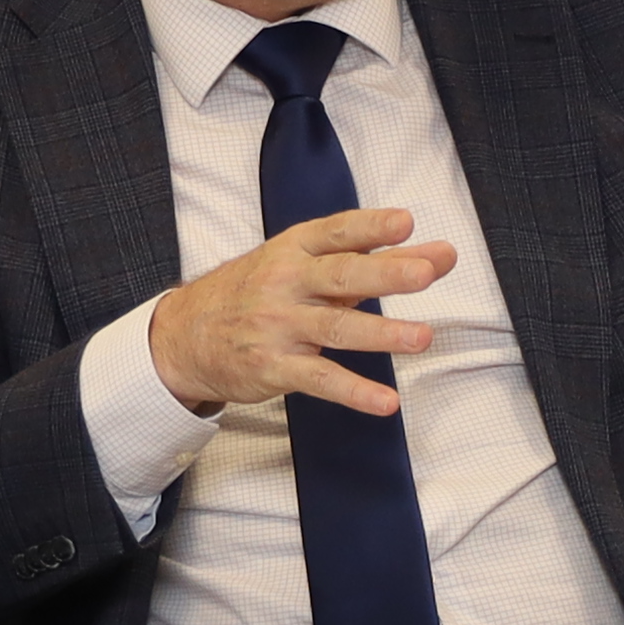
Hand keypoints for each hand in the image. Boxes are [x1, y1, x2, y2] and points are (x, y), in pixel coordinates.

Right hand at [146, 205, 453, 420]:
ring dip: (381, 333)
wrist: (184, 336)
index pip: (337, 232)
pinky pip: (320, 379)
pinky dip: (354, 392)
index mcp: (293, 249)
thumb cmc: (254, 293)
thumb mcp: (301, 264)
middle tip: (425, 273)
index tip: (406, 223)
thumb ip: (374, 259)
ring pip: (336, 328)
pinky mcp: (274, 367)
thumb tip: (439, 254)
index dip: (371, 226)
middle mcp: (286, 283)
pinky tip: (385, 402)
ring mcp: (279, 326)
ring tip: (421, 338)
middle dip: (385, 273)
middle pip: (341, 275)